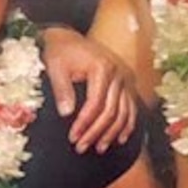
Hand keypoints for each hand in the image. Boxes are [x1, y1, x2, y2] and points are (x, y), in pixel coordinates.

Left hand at [40, 27, 137, 151]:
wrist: (69, 39)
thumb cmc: (61, 53)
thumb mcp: (56, 67)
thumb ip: (62, 89)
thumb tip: (66, 113)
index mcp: (102, 67)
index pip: (95, 103)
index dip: (84, 123)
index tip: (73, 138)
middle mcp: (119, 73)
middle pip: (111, 111)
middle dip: (96, 132)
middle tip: (81, 147)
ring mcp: (126, 79)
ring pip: (124, 112)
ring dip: (111, 133)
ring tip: (98, 148)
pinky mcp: (127, 83)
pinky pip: (131, 108)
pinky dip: (127, 125)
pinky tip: (119, 140)